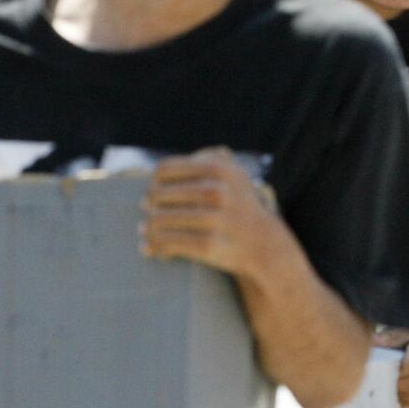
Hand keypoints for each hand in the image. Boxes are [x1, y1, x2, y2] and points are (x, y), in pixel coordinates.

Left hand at [139, 146, 295, 283]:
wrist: (265, 244)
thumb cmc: (241, 207)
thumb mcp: (234, 175)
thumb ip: (210, 158)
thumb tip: (173, 162)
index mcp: (218, 169)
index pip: (166, 169)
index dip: (154, 181)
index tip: (154, 191)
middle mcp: (217, 191)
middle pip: (159, 194)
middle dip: (149, 204)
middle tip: (148, 211)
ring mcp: (213, 219)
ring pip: (159, 219)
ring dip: (147, 228)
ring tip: (144, 231)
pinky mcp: (208, 245)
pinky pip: (168, 243)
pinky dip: (154, 247)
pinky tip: (150, 249)